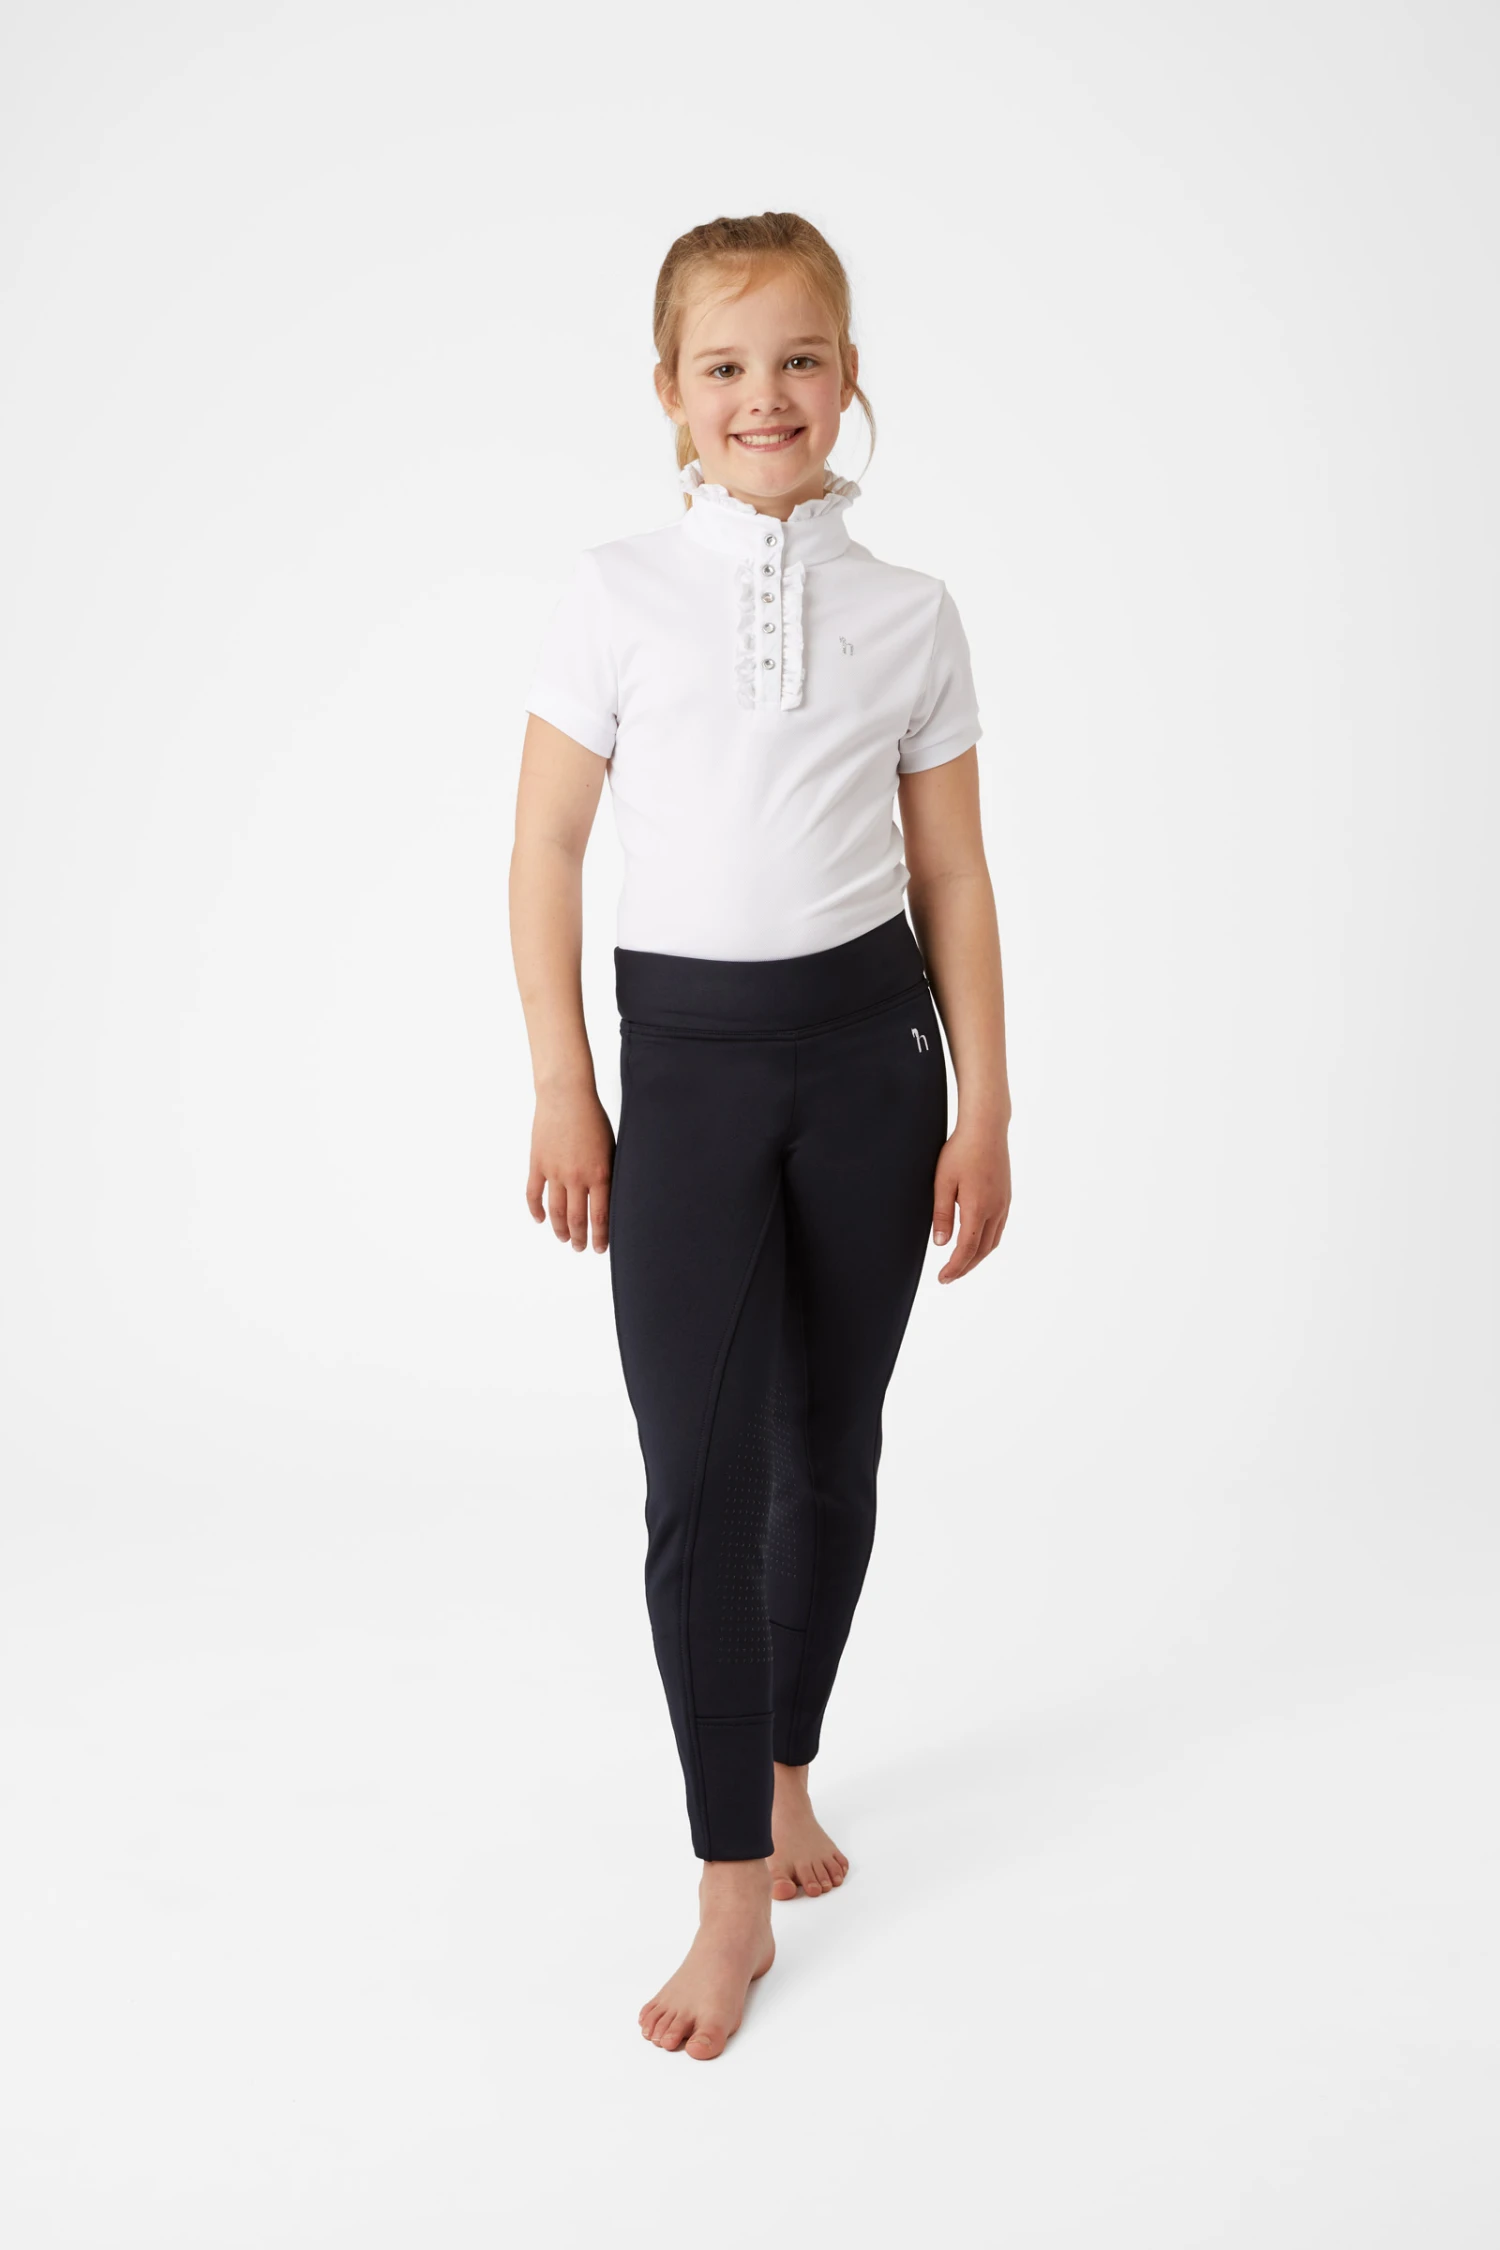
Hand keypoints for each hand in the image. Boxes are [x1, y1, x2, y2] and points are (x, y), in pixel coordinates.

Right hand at [526, 1088, 615, 1252]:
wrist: (566, 1096)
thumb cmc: (593, 1118)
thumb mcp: (611, 1147)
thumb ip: (610, 1173)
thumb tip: (612, 1197)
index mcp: (600, 1174)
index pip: (601, 1216)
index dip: (601, 1237)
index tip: (601, 1248)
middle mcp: (577, 1177)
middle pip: (577, 1219)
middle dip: (580, 1238)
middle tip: (582, 1248)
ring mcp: (554, 1172)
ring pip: (555, 1211)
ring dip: (560, 1229)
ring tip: (564, 1239)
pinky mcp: (537, 1164)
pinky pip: (534, 1194)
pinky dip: (536, 1210)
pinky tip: (540, 1219)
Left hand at [932, 1117, 1010, 1283]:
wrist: (986, 1129)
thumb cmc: (961, 1151)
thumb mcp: (943, 1182)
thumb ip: (942, 1214)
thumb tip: (941, 1244)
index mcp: (978, 1208)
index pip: (967, 1249)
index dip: (955, 1268)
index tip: (943, 1279)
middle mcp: (995, 1210)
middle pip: (981, 1251)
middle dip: (965, 1268)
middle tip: (948, 1278)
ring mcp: (1003, 1204)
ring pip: (992, 1242)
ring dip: (976, 1257)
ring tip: (961, 1265)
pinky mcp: (1006, 1198)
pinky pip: (998, 1229)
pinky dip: (986, 1244)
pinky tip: (976, 1243)